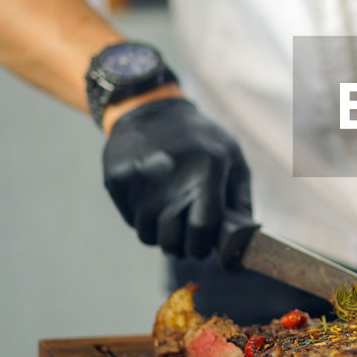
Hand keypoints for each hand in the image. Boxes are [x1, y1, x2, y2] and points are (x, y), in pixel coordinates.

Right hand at [102, 98, 251, 256]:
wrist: (151, 110)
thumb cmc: (202, 141)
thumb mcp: (232, 159)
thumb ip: (241, 203)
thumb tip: (241, 245)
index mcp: (206, 168)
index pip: (202, 228)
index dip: (203, 245)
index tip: (205, 244)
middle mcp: (170, 174)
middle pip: (171, 241)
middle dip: (183, 246)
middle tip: (187, 235)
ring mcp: (139, 178)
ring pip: (148, 235)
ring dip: (161, 232)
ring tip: (170, 208)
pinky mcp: (116, 180)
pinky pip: (131, 220)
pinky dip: (142, 217)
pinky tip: (151, 194)